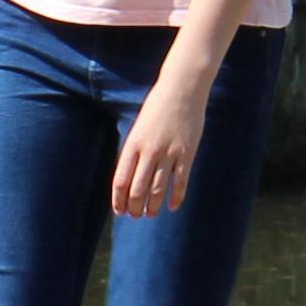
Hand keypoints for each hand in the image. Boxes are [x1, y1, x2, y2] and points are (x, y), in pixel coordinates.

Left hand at [111, 69, 212, 217]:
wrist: (182, 90)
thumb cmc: (157, 108)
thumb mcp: (138, 128)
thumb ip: (134, 151)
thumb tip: (130, 178)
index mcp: (133, 145)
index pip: (120, 181)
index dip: (119, 200)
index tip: (119, 211)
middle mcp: (149, 152)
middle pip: (138, 189)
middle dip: (135, 207)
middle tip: (136, 215)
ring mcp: (169, 153)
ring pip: (158, 190)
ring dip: (153, 206)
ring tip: (151, 214)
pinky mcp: (187, 154)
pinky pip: (180, 182)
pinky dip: (176, 198)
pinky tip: (172, 206)